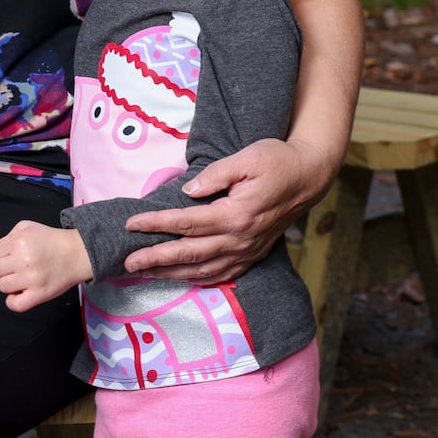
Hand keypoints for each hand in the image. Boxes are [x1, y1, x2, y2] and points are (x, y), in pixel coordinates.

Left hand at [0, 220, 91, 311]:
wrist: (76, 253)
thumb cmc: (53, 241)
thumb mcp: (28, 226)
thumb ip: (10, 235)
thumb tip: (0, 252)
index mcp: (19, 241)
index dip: (4, 254)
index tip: (13, 256)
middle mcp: (23, 260)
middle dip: (6, 268)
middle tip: (18, 267)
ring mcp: (31, 279)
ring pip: (2, 286)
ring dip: (10, 283)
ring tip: (21, 279)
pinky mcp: (39, 294)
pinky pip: (16, 305)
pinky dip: (13, 302)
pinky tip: (19, 294)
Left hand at [122, 138, 328, 282]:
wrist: (309, 176)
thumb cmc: (277, 161)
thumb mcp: (247, 157)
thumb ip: (215, 174)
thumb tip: (187, 191)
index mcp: (237, 214)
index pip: (187, 222)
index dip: (156, 223)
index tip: (131, 223)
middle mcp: (241, 239)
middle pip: (190, 253)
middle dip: (155, 258)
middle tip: (127, 262)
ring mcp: (248, 251)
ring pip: (203, 270)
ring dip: (171, 273)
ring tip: (144, 274)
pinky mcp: (253, 255)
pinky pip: (221, 274)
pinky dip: (197, 279)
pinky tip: (179, 278)